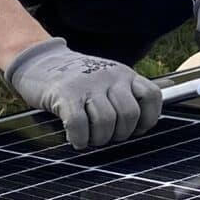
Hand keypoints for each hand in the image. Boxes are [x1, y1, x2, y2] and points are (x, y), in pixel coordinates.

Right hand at [3, 37, 161, 151]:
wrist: (39, 60)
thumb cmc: (77, 77)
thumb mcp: (108, 77)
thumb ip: (128, 92)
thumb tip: (160, 105)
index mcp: (124, 74)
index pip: (152, 96)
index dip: (148, 119)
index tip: (136, 130)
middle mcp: (110, 77)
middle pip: (129, 115)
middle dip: (120, 135)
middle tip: (107, 137)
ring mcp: (87, 84)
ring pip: (106, 122)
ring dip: (98, 139)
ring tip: (90, 139)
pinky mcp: (65, 94)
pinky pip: (79, 124)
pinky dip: (79, 139)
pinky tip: (76, 139)